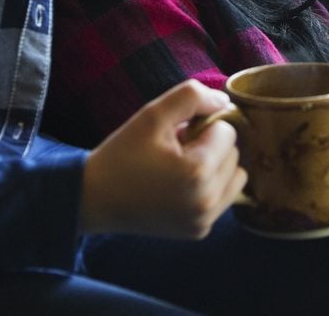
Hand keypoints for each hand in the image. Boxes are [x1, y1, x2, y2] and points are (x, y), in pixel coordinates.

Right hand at [80, 79, 248, 238]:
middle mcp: (206, 200)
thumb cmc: (122, 154)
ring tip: (182, 168)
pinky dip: (210, 190)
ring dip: (216, 168)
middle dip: (211, 147)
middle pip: (234, 155)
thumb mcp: (152, 115)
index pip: (228, 132)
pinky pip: (223, 200)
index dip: (203, 126)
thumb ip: (192, 97)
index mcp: (197, 171)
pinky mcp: (199, 232)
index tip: (177, 135)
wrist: (93, 199)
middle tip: (176, 151)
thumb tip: (225, 101)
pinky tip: (181, 187)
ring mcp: (204, 220)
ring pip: (235, 178)